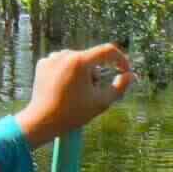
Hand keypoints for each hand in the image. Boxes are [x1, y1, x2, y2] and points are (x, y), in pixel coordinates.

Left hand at [15, 45, 134, 143]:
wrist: (42, 121)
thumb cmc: (73, 113)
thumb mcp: (101, 102)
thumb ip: (120, 87)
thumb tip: (130, 75)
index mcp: (80, 61)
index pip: (108, 51)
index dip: (121, 59)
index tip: (125, 71)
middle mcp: (65, 54)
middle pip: (91, 59)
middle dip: (96, 73)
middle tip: (92, 93)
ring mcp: (52, 58)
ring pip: (77, 61)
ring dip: (82, 72)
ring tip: (76, 92)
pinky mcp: (42, 63)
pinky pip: (62, 63)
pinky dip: (67, 73)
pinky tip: (64, 88)